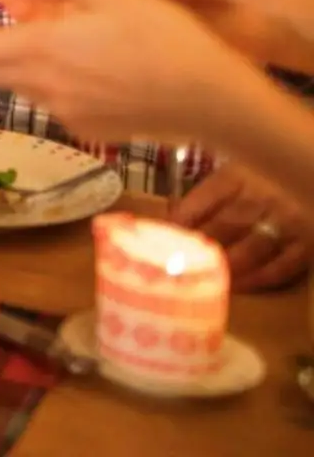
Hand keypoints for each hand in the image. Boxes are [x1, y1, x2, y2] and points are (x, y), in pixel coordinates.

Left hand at [0, 0, 263, 145]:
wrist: (210, 99)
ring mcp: (65, 113)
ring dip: (15, 67)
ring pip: (22, 88)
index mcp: (41, 50)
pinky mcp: (88, 130)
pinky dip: (49, 85)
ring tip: (33, 44)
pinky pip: (53, 105)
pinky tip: (77, 71)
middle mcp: (43, 87)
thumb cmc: (162, 35)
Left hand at [173, 164, 310, 290]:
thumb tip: (170, 217)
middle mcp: (264, 198)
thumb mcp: (235, 173)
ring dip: (223, 268)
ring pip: (251, 250)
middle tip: (176, 266)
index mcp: (240, 175)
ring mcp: (288, 222)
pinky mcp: (308, 245)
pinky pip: (281, 267)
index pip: (204, 198)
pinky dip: (257, 280)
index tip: (162, 238)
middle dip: (198, 249)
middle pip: (224, 227)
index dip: (181, 221)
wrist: (305, 172)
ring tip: (201, 281)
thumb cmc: (264, 180)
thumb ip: (208, 194)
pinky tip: (237, 287)